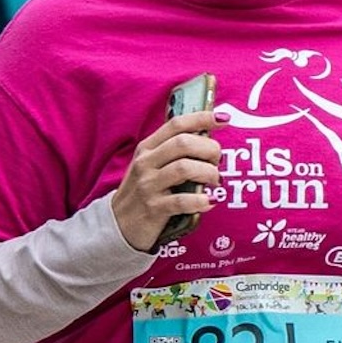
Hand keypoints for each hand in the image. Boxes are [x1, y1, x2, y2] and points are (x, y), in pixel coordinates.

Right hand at [112, 110, 222, 252]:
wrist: (119, 224)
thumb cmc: (143, 191)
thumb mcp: (151, 165)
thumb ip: (173, 152)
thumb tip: (208, 139)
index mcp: (147, 148)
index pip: (176, 124)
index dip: (202, 118)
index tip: (223, 119)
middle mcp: (146, 163)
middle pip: (184, 143)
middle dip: (209, 149)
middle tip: (218, 161)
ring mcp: (148, 185)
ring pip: (185, 168)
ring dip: (208, 173)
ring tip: (215, 182)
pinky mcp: (153, 208)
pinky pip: (182, 201)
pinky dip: (200, 200)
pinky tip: (209, 202)